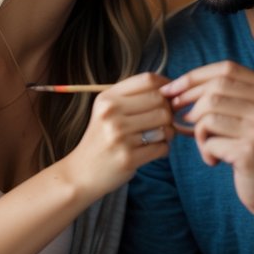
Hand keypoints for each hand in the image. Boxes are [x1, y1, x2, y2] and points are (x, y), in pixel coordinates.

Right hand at [61, 72, 172, 197]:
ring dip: (168, 132)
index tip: (171, 94)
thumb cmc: (101, 138)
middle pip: (160, 101)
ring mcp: (119, 136)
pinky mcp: (128, 158)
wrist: (81, 173)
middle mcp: (111, 114)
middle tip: (164, 121)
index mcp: (107, 98)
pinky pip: (162, 147)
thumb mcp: (107, 110)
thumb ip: (134, 97)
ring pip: (165, 125)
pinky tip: (152, 150)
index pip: (147, 80)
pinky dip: (163, 149)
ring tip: (157, 137)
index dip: (166, 85)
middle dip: (169, 112)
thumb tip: (171, 89)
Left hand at [160, 61, 253, 229]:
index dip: (195, 77)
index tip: (171, 89)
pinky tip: (216, 161)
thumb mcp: (252, 120)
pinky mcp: (251, 150)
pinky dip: (206, 151)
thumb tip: (179, 88)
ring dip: (199, 133)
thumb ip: (228, 99)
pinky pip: (210, 141)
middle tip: (179, 118)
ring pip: (208, 114)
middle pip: (215, 89)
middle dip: (188, 102)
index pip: (227, 68)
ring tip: (208, 146)